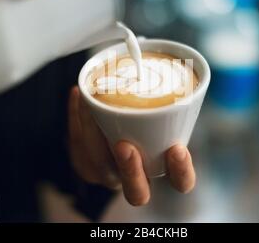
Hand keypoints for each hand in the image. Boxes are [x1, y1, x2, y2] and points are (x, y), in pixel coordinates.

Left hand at [68, 86, 195, 205]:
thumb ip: (164, 104)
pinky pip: (77, 144)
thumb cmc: (141, 119)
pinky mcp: (84, 165)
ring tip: (90, 101)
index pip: (181, 182)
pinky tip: (78, 95)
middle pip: (136, 193)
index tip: (177, 149)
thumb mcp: (157, 111)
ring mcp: (106, 176)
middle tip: (125, 145)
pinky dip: (77, 117)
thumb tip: (173, 66)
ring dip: (93, 133)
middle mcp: (134, 181)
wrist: (107, 132)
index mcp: (161, 169)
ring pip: (99, 165)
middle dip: (130, 170)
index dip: (181, 171)